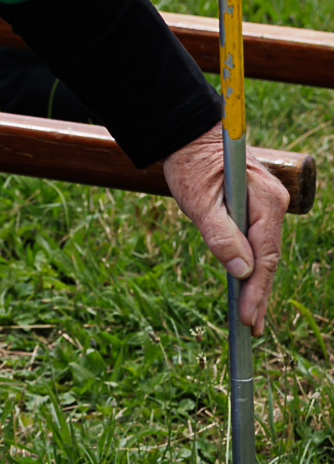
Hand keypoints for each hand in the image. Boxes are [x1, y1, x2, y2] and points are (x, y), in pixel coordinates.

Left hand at [162, 132, 289, 332]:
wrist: (188, 135)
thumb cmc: (189, 164)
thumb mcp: (198, 200)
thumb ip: (220, 234)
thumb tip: (241, 270)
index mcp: (266, 201)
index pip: (266, 256)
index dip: (256, 289)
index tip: (247, 317)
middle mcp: (275, 204)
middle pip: (270, 258)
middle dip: (259, 295)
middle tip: (250, 328)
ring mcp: (269, 206)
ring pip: (266, 253)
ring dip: (257, 285)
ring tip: (249, 317)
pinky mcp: (259, 207)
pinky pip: (259, 243)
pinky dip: (253, 266)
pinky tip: (247, 288)